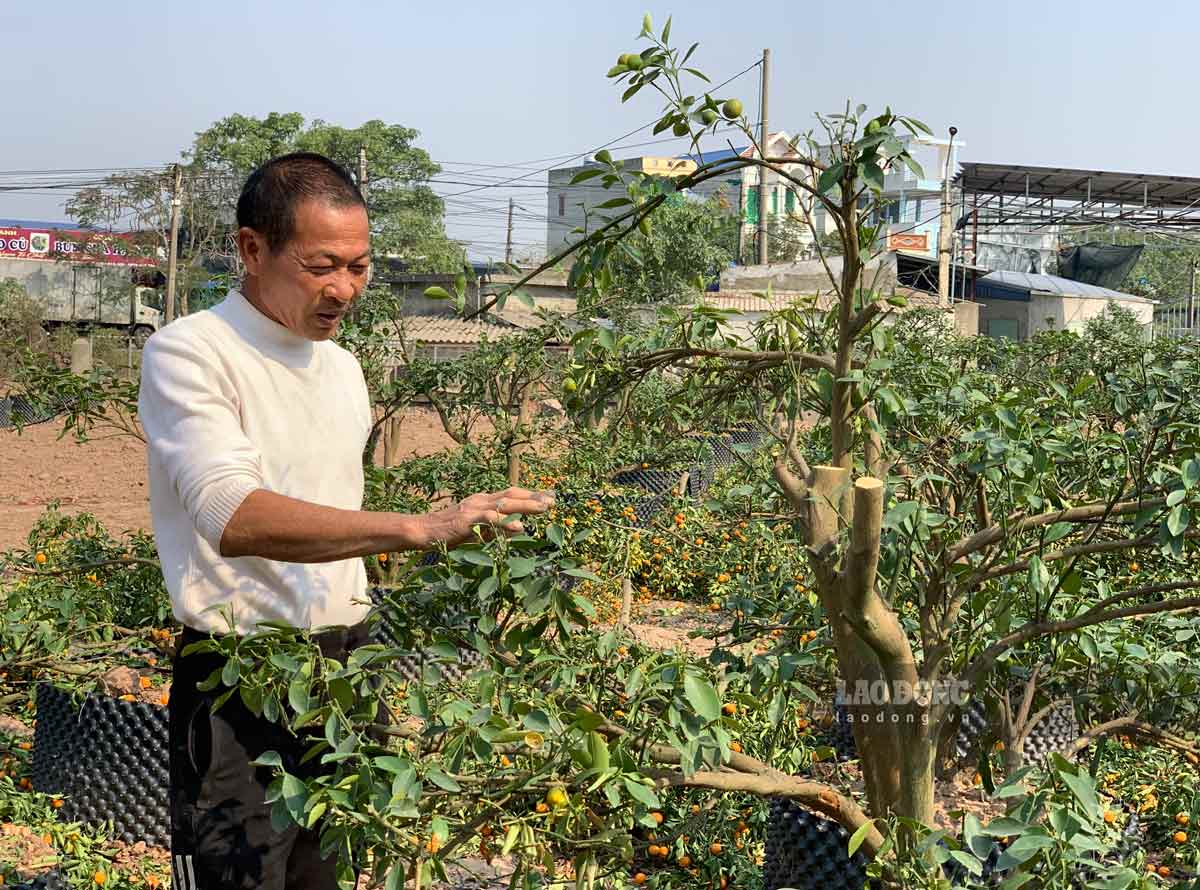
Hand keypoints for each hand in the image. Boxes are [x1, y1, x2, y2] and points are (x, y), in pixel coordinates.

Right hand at [426, 486, 555, 548]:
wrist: (422, 530)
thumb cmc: (448, 532)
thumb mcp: (476, 528)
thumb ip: (495, 527)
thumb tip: (518, 528)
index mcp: (482, 500)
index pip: (510, 493)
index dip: (530, 494)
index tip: (549, 496)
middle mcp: (480, 500)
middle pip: (511, 494)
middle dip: (533, 496)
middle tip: (554, 500)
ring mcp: (473, 509)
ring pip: (504, 504)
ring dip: (526, 505)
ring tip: (544, 508)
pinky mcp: (467, 521)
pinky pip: (489, 521)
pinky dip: (505, 522)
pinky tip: (519, 526)